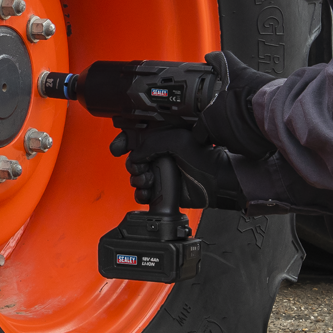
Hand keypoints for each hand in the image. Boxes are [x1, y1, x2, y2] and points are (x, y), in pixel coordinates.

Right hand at [110, 127, 244, 209]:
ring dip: (137, 181)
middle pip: (133, 160)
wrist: (214, 181)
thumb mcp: (174, 140)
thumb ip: (149, 143)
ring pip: (136, 177)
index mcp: (162, 139)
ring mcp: (160, 173)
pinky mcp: (162, 190)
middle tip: (142, 169)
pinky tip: (148, 192)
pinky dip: (141, 194)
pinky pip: (143, 193)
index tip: (118, 148)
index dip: (124, 142)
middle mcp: (160, 155)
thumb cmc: (202, 158)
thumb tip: (134, 156)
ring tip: (149, 182)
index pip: (136, 138)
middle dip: (133, 166)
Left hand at [197, 51, 275, 159]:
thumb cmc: (253, 91)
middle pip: (214, 138)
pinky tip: (254, 127)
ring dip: (234, 134)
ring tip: (243, 120)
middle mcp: (220, 136)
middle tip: (228, 117)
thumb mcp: (234, 70)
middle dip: (219, 129)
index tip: (208, 119)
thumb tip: (211, 56)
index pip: (198, 132)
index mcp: (209, 120)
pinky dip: (250, 140)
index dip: (202, 125)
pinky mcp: (252, 151)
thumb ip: (220, 61)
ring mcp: (236, 145)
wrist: (276, 105)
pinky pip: (247, 148)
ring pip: (230, 144)